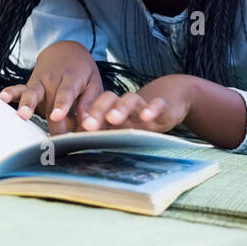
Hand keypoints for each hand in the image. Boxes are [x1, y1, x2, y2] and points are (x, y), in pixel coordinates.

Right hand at [0, 41, 102, 135]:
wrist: (65, 51)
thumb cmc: (82, 72)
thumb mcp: (93, 83)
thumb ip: (89, 104)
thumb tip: (87, 125)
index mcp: (72, 77)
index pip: (66, 92)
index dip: (62, 104)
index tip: (57, 116)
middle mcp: (53, 79)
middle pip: (50, 102)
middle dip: (51, 122)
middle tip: (54, 140)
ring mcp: (39, 82)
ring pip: (32, 93)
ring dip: (27, 104)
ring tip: (23, 115)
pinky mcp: (29, 86)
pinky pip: (18, 89)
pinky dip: (10, 93)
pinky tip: (2, 98)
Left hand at [77, 75, 193, 133]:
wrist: (171, 100)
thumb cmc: (141, 119)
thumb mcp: (123, 127)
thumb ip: (104, 133)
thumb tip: (75, 145)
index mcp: (112, 110)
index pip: (95, 108)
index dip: (85, 118)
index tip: (75, 131)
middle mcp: (125, 106)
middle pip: (109, 100)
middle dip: (97, 111)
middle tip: (89, 124)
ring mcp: (143, 106)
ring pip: (130, 100)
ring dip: (121, 108)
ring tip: (113, 118)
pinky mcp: (163, 108)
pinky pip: (157, 105)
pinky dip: (152, 109)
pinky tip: (147, 116)